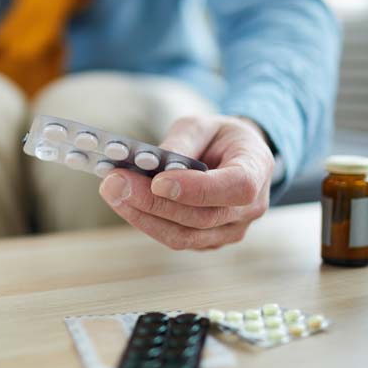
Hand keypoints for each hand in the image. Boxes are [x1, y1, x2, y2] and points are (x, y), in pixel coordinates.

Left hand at [99, 115, 274, 249]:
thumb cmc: (220, 138)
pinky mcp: (209, 241)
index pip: (234, 188)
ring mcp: (231, 231)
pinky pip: (177, 239)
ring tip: (111, 192)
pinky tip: (124, 202)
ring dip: (142, 216)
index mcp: (257, 170)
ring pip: (184, 236)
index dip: (195, 189)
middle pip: (200, 217)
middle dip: (152, 202)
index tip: (157, 182)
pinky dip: (147, 222)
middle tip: (114, 183)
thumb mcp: (203, 125)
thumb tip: (151, 164)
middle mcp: (250, 208)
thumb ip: (181, 142)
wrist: (238, 157)